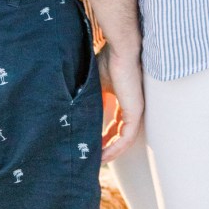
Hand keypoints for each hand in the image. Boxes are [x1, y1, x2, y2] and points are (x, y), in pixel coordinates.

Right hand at [97, 44, 143, 162]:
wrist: (120, 48)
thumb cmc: (109, 59)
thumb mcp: (95, 85)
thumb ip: (89, 99)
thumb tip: (72, 114)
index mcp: (123, 99)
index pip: (114, 124)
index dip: (102, 136)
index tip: (89, 143)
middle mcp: (131, 107)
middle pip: (118, 135)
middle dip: (104, 147)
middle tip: (90, 156)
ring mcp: (135, 111)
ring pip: (123, 140)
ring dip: (109, 152)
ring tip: (94, 160)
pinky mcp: (136, 112)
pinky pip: (126, 138)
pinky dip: (115, 149)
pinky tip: (102, 155)